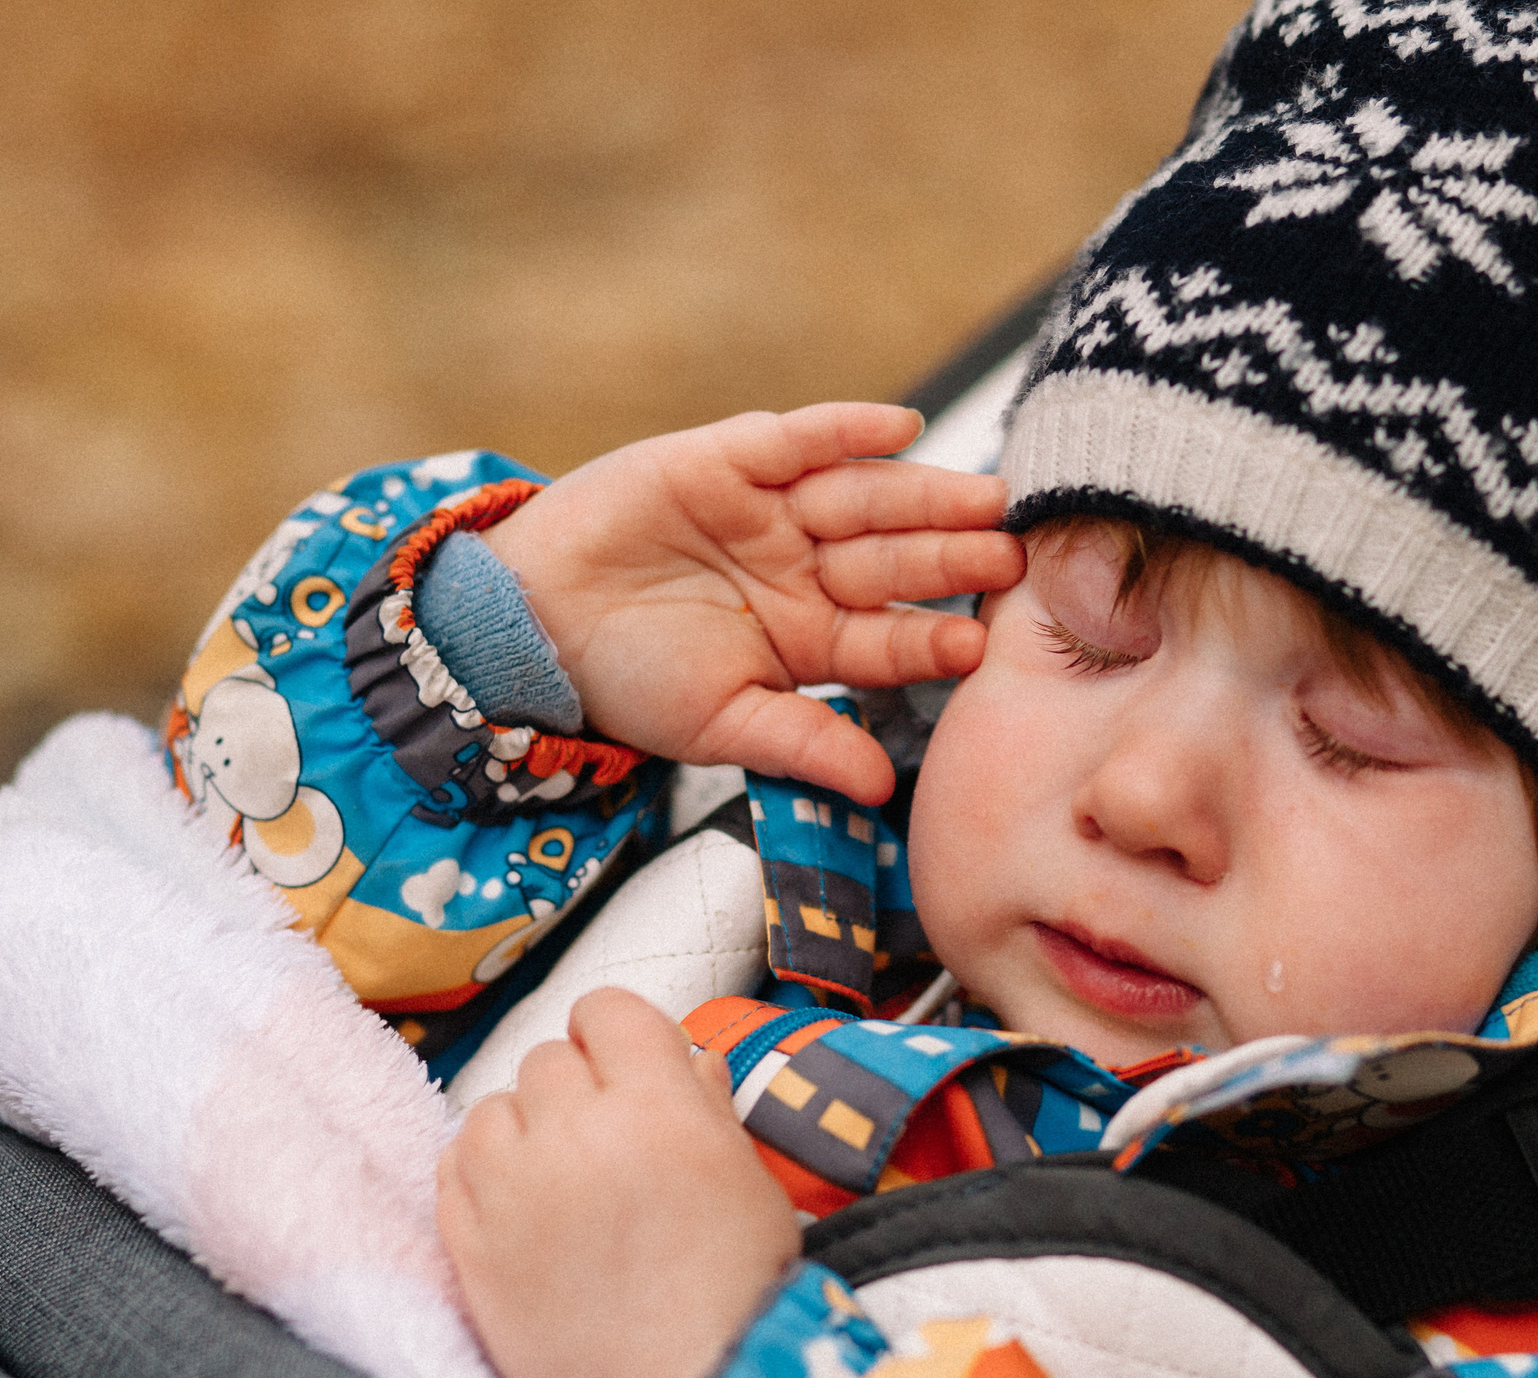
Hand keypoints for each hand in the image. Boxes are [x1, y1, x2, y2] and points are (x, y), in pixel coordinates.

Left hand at [437, 988, 801, 1377]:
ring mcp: (512, 1186)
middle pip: (548, 1059)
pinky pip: (451, 1165)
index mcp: (657, 1107)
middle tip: (602, 1142)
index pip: (606, 1011)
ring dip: (521, 1130)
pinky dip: (478, 1173)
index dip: (615, 1035)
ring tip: (556, 1180)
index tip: (624, 1066)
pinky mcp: (468, 1241)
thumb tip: (690, 1062)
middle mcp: (576, 1131)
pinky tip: (517, 1207)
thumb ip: (709, 1111)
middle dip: (575, 1090)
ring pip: (491, 1107)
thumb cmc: (731, 1298)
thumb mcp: (748, 1186)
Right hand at [481, 402, 1023, 804]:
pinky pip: (800, 439)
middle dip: (950, 556)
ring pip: (864, 499)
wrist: (528, 622)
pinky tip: (902, 427)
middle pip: (893, 560)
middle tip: (1009, 553)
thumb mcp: (718, 723)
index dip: (931, 638)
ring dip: (923, 495)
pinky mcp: (730, 458)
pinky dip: (848, 430)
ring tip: (982, 495)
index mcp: (811, 639)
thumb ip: (802, 744)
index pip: (889, 637)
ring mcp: (773, 512)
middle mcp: (805, 571)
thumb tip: (882, 789)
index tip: (977, 643)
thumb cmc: (622, 680)